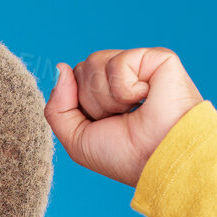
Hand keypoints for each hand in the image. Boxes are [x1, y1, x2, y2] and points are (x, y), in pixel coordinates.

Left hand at [44, 48, 203, 187]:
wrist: (158, 159)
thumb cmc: (124, 156)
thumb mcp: (77, 139)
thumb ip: (58, 107)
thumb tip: (61, 67)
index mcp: (107, 96)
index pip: (74, 80)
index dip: (78, 105)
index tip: (103, 124)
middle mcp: (123, 79)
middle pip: (81, 70)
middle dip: (92, 102)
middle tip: (120, 119)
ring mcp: (140, 66)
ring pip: (93, 63)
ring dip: (107, 97)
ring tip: (132, 110)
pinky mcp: (156, 58)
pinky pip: (117, 63)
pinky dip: (124, 88)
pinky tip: (145, 97)